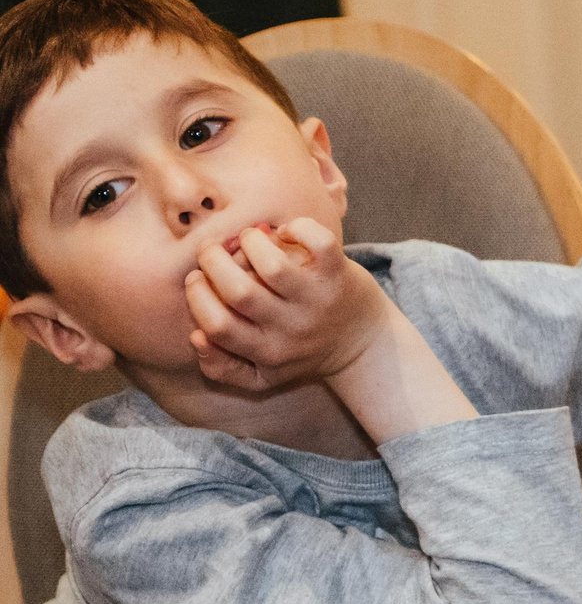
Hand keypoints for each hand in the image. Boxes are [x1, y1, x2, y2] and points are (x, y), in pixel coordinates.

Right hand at [184, 218, 386, 391]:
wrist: (363, 344)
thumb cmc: (301, 352)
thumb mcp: (262, 376)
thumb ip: (221, 367)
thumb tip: (195, 336)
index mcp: (266, 352)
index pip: (218, 326)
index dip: (198, 297)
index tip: (197, 277)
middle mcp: (291, 328)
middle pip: (239, 292)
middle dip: (213, 262)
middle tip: (211, 251)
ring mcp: (317, 300)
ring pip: (273, 265)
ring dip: (250, 241)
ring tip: (248, 238)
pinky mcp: (339, 275)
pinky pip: (319, 242)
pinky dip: (297, 228)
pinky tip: (286, 233)